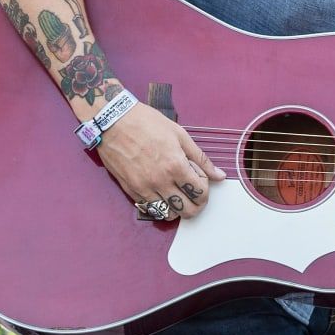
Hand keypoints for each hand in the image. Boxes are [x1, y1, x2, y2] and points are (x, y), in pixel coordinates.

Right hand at [96, 103, 225, 218]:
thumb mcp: (180, 135)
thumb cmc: (147, 123)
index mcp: (175, 165)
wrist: (114, 121)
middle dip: (196, 205)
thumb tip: (220, 175)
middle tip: (195, 194)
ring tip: (179, 195)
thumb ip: (201, 158)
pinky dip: (160, 206)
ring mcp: (143, 188)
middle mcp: (160, 181)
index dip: (206, 191)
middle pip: (186, 210)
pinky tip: (163, 195)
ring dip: (178, 208)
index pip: (199, 193)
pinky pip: (149, 208)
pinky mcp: (129, 190)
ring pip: (167, 213)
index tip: (202, 182)